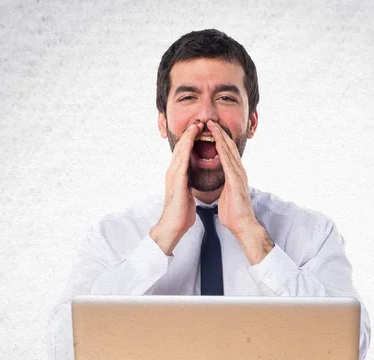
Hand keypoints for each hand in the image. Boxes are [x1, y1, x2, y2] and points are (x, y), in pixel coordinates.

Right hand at [150, 122, 203, 254]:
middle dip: (190, 134)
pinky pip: (182, 159)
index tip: (200, 130)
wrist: (174, 225)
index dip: (191, 141)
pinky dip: (187, 147)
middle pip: (181, 147)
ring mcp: (173, 174)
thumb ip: (188, 183)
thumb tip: (191, 179)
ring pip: (180, 150)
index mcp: (177, 175)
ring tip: (196, 124)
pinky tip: (192, 139)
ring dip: (188, 136)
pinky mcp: (176, 179)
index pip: (184, 153)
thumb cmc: (182, 212)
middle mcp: (173, 171)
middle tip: (199, 120)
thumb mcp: (187, 193)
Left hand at [208, 120, 255, 235]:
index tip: (210, 130)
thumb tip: (220, 182)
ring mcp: (239, 175)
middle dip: (220, 133)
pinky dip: (222, 150)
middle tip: (210, 121)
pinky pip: (228, 161)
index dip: (220, 141)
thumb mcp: (226, 194)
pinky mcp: (236, 180)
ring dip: (220, 136)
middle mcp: (239, 171)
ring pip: (229, 151)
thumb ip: (224, 185)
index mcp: (236, 175)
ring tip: (212, 125)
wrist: (242, 224)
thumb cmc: (233, 213)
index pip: (227, 153)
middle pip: (229, 147)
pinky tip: (217, 141)